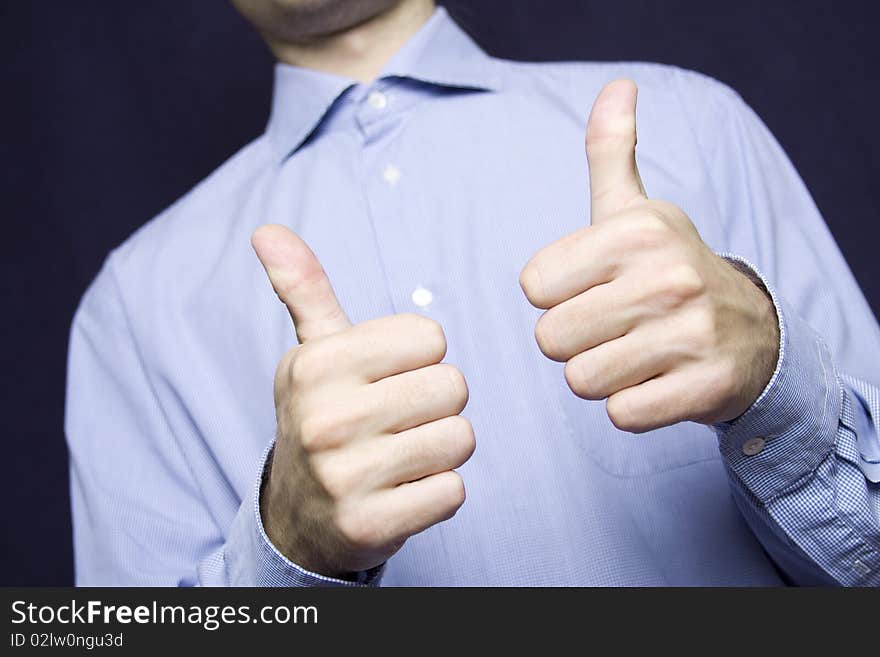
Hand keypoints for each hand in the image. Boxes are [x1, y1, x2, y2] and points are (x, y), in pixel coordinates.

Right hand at [251, 225, 473, 577]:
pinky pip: (454, 492)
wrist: (300, 514)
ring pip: (460, 439)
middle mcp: (325, 419)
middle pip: (454, 386)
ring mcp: (345, 477)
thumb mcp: (313, 353)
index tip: (387, 378)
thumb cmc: (323, 416)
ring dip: (443, 449)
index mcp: (317, 365)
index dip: (420, 358)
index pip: (431, 338)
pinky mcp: (370, 525)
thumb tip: (266, 230)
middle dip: (438, 404)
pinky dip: (439, 493)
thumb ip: (304, 290)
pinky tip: (402, 492)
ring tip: (402, 454)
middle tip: (399, 420)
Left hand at [519, 80, 778, 432]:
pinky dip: (631, 404)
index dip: (555, 295)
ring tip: (635, 351)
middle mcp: (666, 277)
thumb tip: (617, 85)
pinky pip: (621, 413)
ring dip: (600, 374)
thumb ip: (612, 152)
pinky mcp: (704, 386)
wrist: (750, 329)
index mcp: (636, 231)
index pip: (533, 286)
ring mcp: (691, 334)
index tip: (593, 287)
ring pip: (581, 380)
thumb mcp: (636, 209)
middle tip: (614, 326)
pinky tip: (657, 379)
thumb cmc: (668, 268)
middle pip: (550, 339)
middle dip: (573, 340)